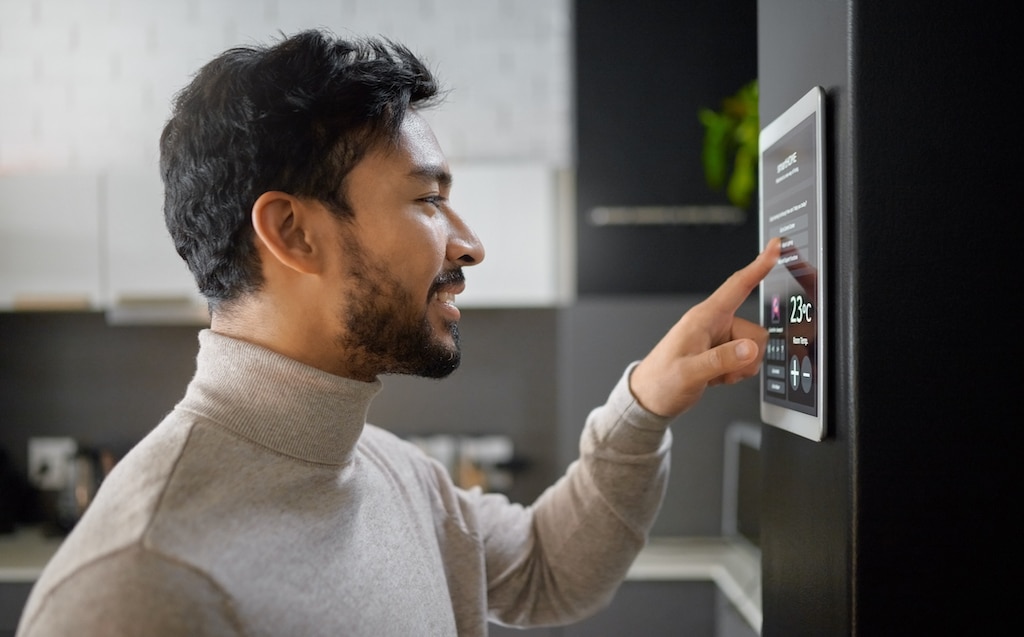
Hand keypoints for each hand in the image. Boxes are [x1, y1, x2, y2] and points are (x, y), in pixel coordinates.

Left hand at [628, 238, 780, 417]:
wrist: (650, 399)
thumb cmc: (660, 380)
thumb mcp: (689, 373)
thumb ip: (721, 360)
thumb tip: (749, 349)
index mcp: (703, 318)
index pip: (737, 286)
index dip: (759, 266)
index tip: (775, 248)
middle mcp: (714, 325)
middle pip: (755, 332)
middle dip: (746, 356)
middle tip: (721, 370)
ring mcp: (719, 340)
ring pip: (753, 349)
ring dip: (740, 367)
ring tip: (714, 374)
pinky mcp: (722, 354)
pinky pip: (746, 361)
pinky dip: (736, 373)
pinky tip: (716, 377)